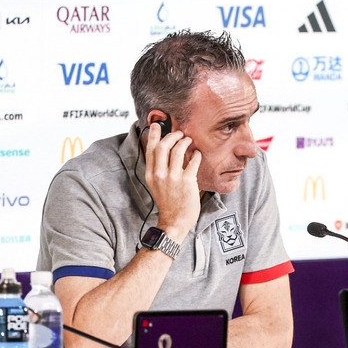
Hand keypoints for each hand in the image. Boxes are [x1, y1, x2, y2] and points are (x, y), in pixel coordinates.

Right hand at [145, 123, 201, 242]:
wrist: (174, 222)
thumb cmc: (168, 203)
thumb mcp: (157, 185)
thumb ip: (159, 169)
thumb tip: (165, 152)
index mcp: (151, 175)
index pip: (150, 150)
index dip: (153, 135)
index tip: (156, 125)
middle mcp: (160, 175)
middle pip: (162, 146)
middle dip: (171, 136)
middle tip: (179, 133)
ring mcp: (173, 178)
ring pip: (178, 150)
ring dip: (185, 142)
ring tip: (189, 141)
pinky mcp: (187, 182)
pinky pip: (193, 161)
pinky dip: (196, 155)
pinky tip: (198, 154)